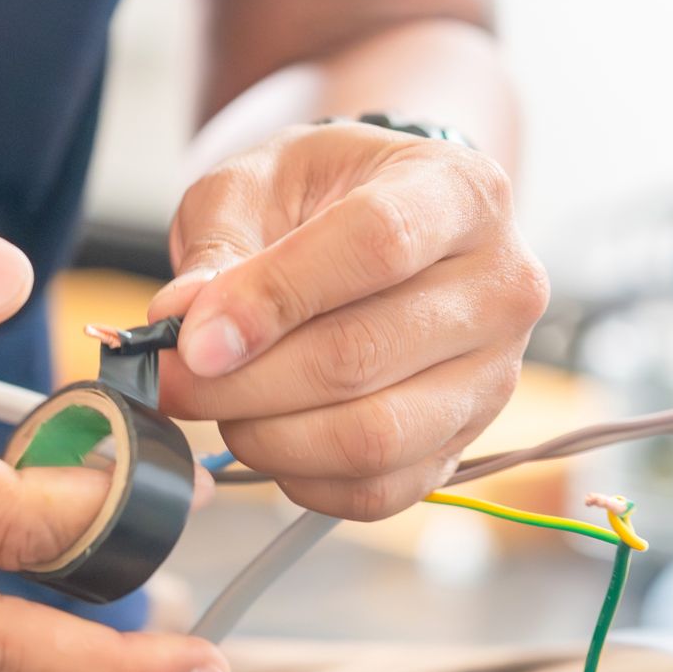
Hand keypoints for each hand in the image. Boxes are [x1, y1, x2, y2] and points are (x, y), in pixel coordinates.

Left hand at [151, 124, 546, 518]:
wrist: (388, 225)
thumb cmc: (327, 195)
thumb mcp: (260, 181)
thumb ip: (219, 246)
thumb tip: (181, 324)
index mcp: (460, 193)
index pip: (377, 245)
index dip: (275, 298)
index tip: (194, 336)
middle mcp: (500, 287)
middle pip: (364, 355)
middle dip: (245, 381)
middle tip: (172, 379)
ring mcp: (494, 375)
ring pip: (372, 436)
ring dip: (267, 435)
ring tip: (219, 403)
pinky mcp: (465, 442)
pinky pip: (377, 490)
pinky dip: (300, 477)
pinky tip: (266, 434)